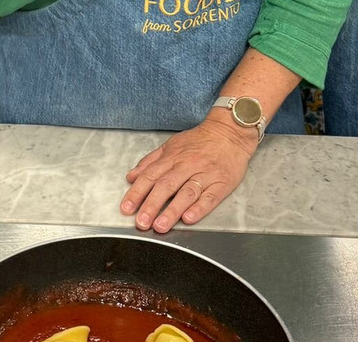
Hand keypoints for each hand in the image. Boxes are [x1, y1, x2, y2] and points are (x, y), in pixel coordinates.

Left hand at [120, 121, 256, 233]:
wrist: (230, 132)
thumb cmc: (200, 140)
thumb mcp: (171, 145)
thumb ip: (150, 161)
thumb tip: (132, 176)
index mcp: (172, 157)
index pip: (150, 176)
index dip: (137, 193)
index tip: (126, 208)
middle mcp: (186, 166)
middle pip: (166, 186)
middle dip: (151, 205)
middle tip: (141, 222)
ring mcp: (205, 175)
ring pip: (186, 193)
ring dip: (172, 211)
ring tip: (160, 226)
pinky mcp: (221, 183)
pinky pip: (210, 197)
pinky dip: (199, 208)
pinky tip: (188, 218)